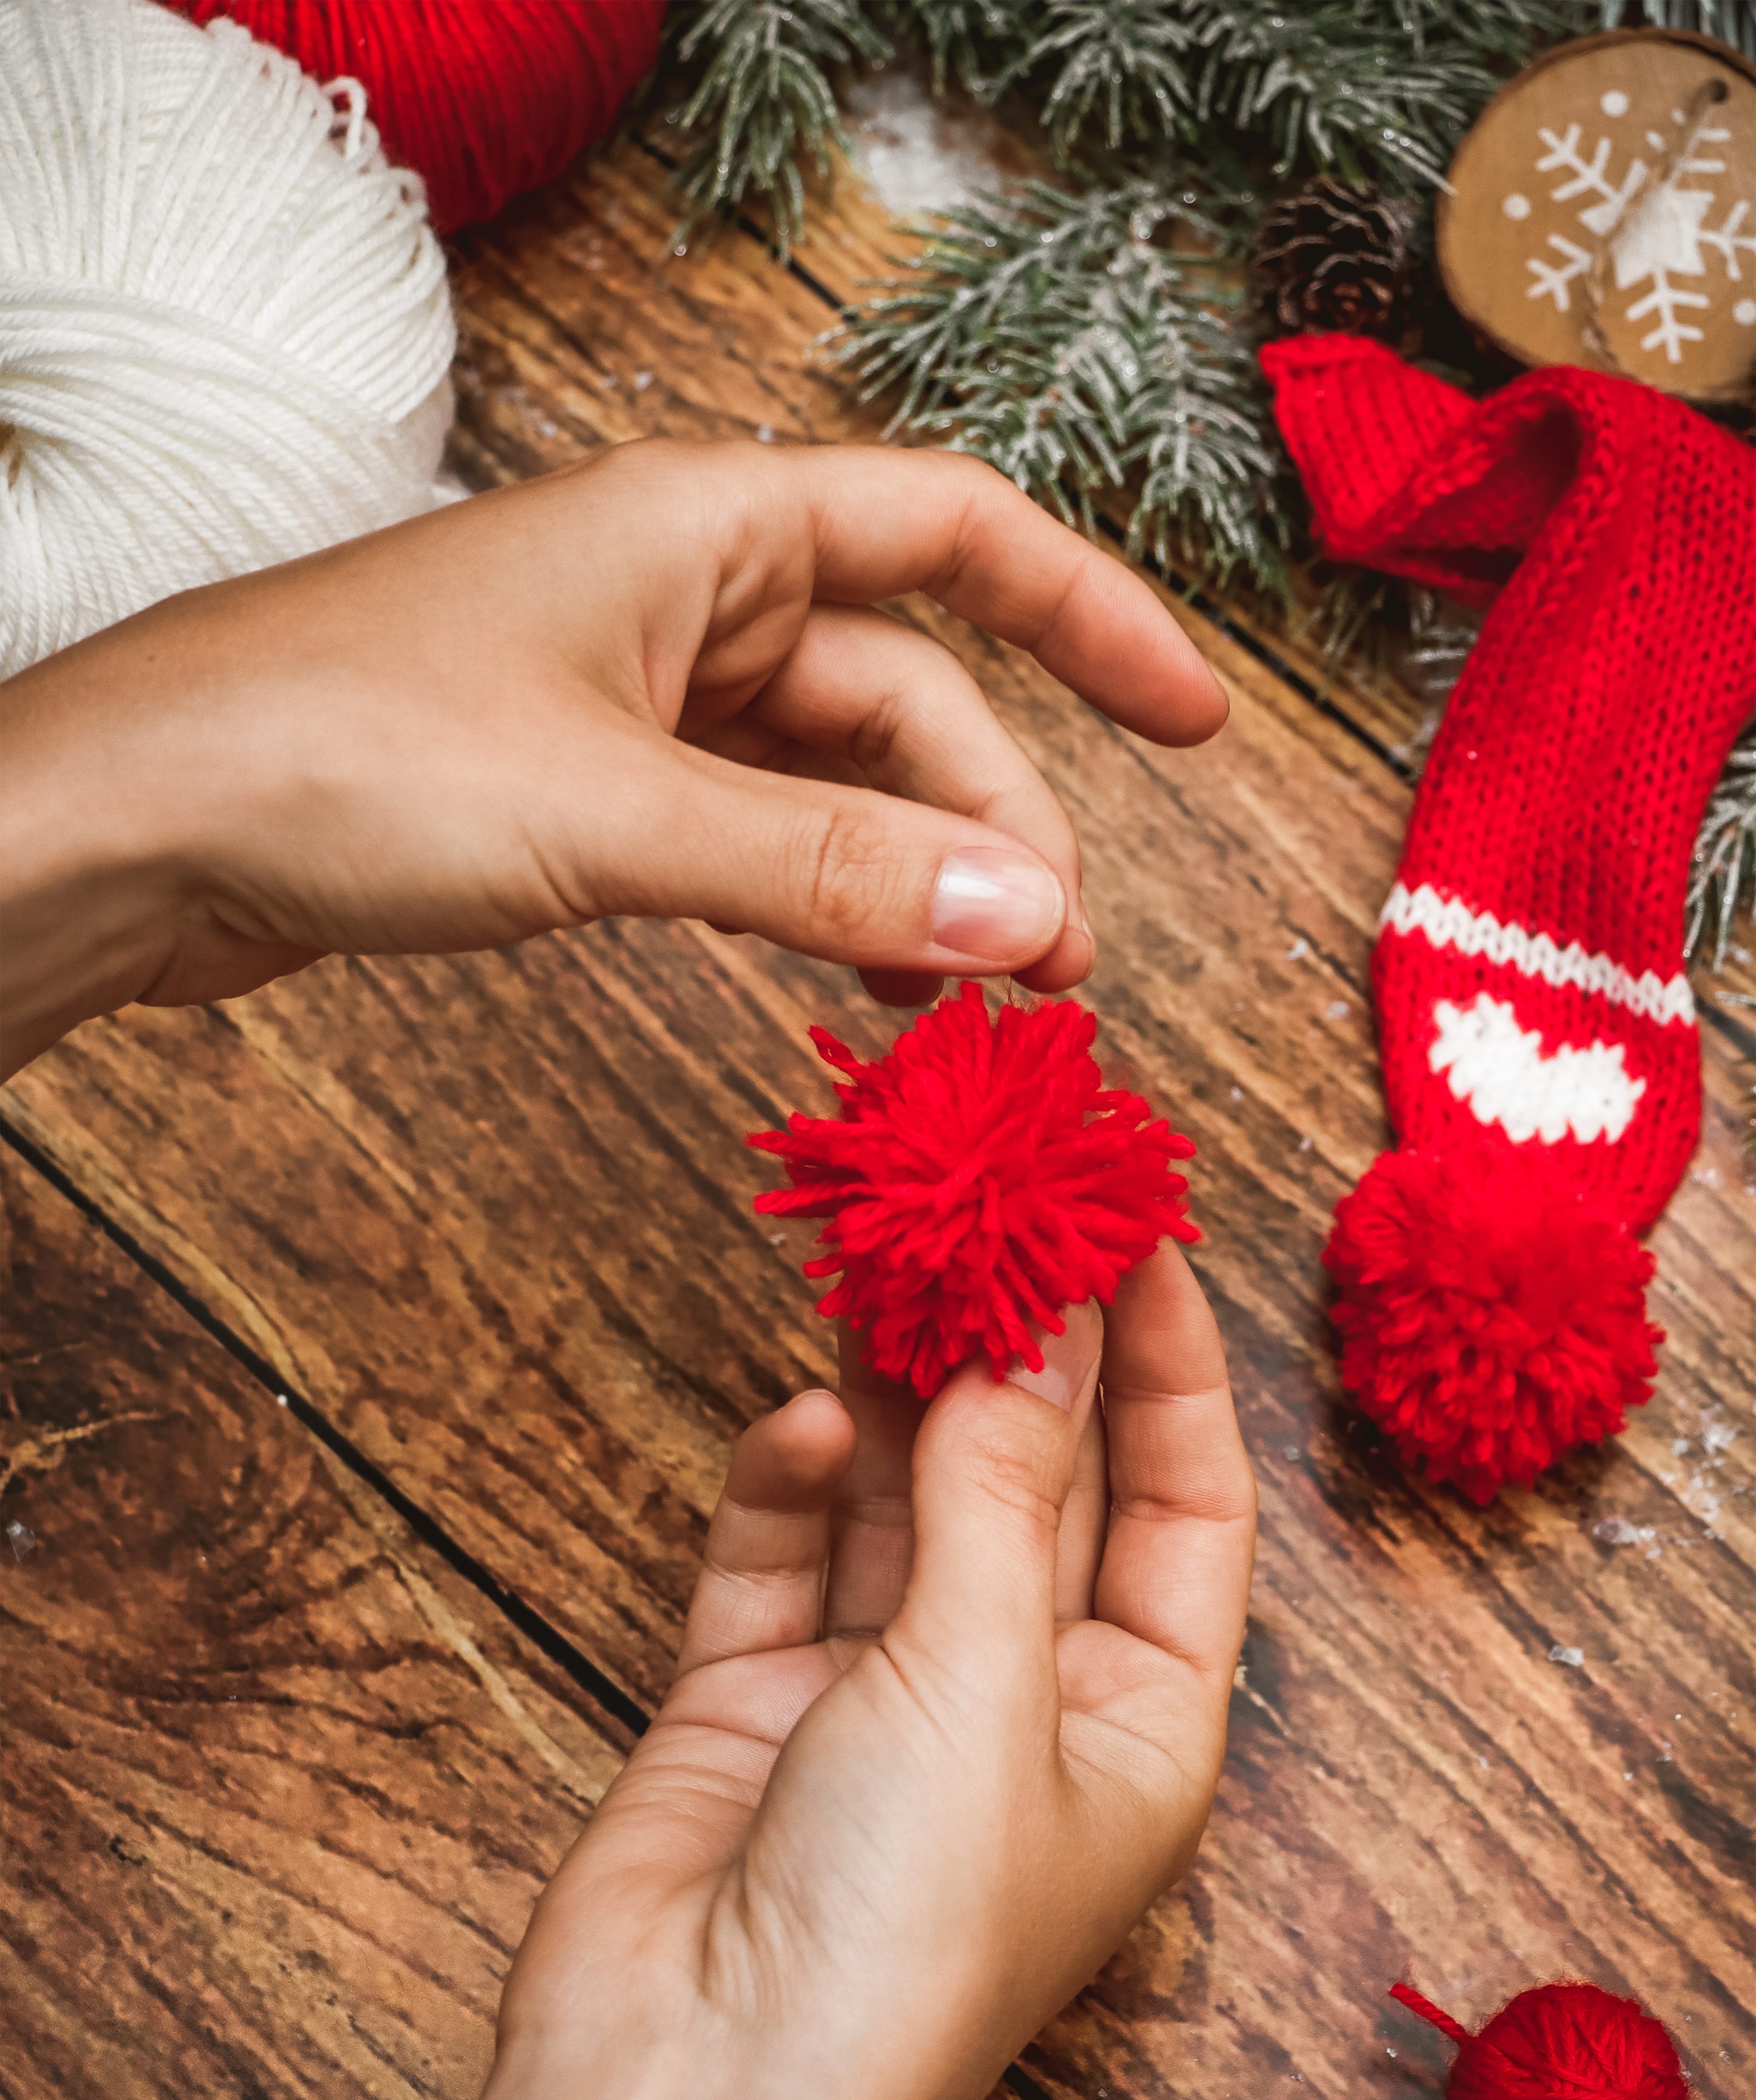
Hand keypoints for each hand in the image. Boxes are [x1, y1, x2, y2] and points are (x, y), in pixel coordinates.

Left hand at [1, 442, 1225, 1077]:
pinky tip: (860, 990)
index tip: (1197, 724)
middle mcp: (680, 589)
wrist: (135, 823)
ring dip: (910, 883)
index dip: (1094, 622)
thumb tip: (1036, 914)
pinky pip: (747, 835)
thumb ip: (832, 867)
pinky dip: (814, 906)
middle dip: (996, 826)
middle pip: (903, 693)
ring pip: (829, 779)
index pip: (959, 536)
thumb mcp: (620, 814)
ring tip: (976, 1006)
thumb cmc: (342, 753)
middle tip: (1057, 971)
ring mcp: (629, 690)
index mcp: (706, 524)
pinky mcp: (579, 785)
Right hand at [233, 1245, 1254, 2099]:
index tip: (1134, 1232)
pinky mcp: (753, 1699)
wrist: (686, 2095)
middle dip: (1020, 1356)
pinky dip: (794, 1487)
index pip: (1186, 1510)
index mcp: (1138, 1727)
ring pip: (907, 1501)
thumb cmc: (895, 1936)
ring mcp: (879, 1700)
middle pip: (1041, 1487)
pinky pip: (786, 1557)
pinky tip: (805, 1426)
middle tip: (993, 1212)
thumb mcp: (981, 1680)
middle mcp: (1019, 1707)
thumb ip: (1000, 1490)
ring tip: (893, 1267)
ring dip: (902, 1392)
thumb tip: (1037, 1325)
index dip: (1170, 1369)